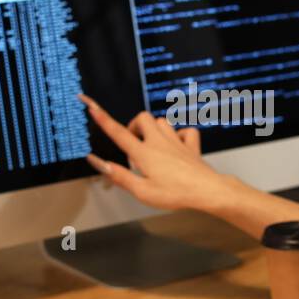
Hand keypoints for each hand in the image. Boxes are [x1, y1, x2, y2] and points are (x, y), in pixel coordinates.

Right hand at [80, 94, 231, 211]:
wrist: (206, 191)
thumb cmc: (175, 193)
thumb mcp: (141, 191)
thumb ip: (119, 175)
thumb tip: (98, 162)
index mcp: (144, 153)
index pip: (118, 133)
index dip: (103, 119)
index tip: (91, 105)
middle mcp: (159, 142)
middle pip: (141, 118)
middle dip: (133, 126)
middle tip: (132, 144)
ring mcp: (176, 141)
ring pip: (161, 121)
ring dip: (153, 130)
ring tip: (151, 147)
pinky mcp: (191, 146)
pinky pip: (185, 131)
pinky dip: (179, 135)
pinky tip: (176, 145)